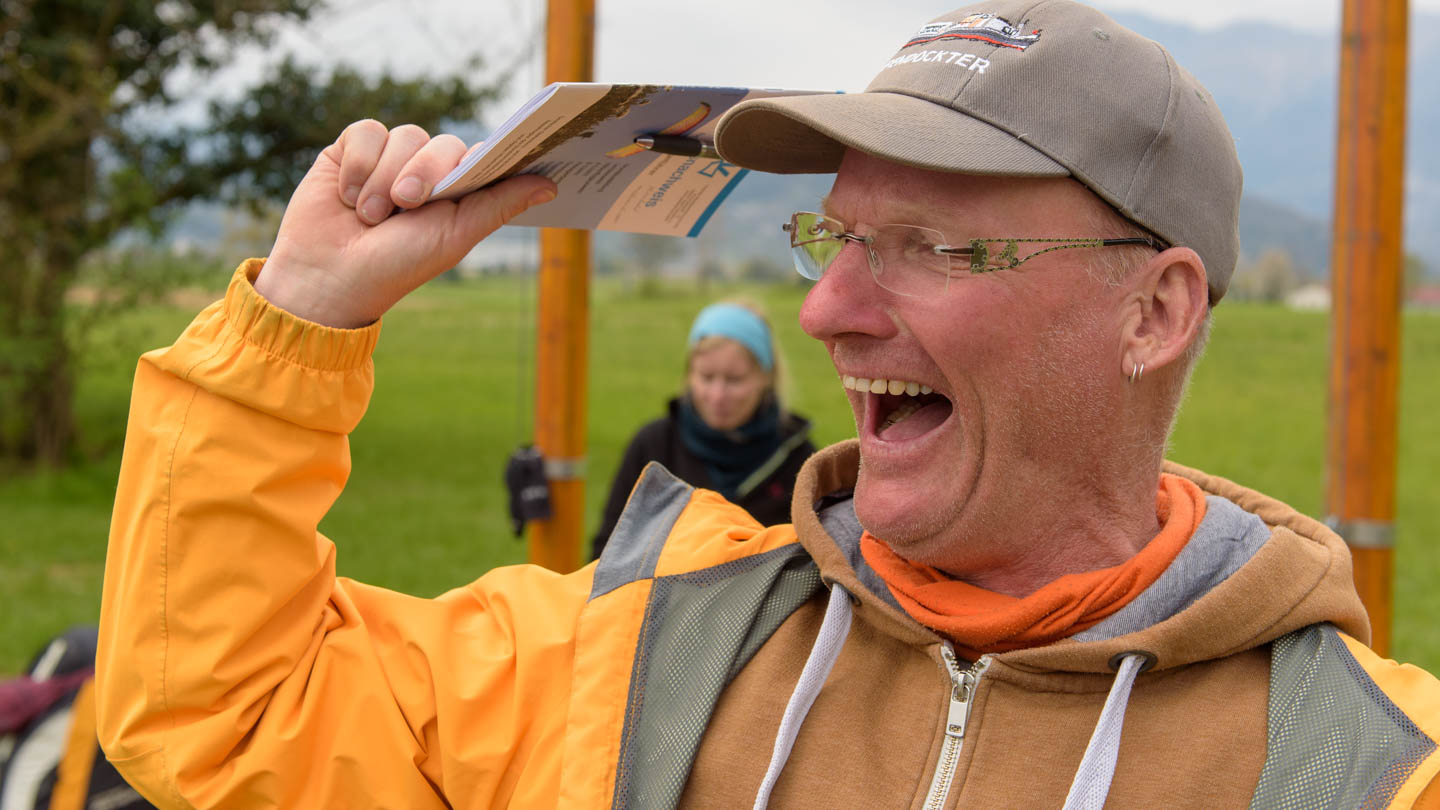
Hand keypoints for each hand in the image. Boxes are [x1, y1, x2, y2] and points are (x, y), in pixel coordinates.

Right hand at [256, 120, 556, 327]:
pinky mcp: (351, 150)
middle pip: (443, 144)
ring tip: (369, 214)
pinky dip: (357, 164)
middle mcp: (426, 170)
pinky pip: (366, 131)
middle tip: (406, 203)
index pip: (483, 156)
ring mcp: (389, 158)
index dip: (493, 153)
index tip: (499, 155)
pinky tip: (347, 195)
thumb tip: (550, 185)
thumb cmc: (395, 266)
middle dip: (424, 172)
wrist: (327, 276)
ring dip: (384, 176)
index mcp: (458, 192)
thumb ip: (498, 205)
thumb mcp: (454, 237)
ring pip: (404, 135)